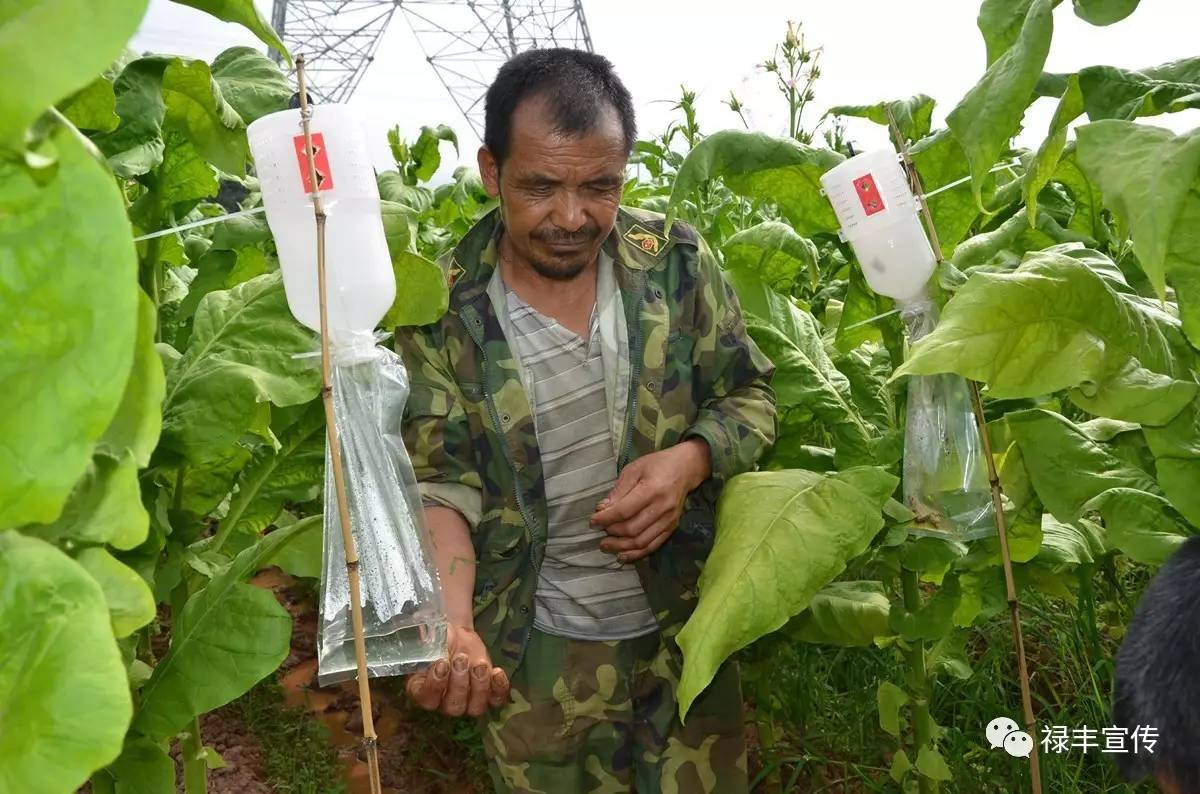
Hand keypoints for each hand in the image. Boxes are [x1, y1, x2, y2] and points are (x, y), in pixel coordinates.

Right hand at [405, 624, 508, 716]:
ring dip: (479, 686)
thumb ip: (427, 645)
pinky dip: (499, 688)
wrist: (458, 639)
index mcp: (423, 691)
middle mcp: (444, 703)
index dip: (435, 684)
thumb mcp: (431, 641)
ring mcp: (468, 702)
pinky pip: (496, 700)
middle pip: (453, 707)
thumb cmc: (440, 641)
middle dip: (459, 683)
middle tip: (461, 658)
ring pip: (475, 708)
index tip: (442, 663)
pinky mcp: (488, 695)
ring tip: (479, 663)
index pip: (427, 698)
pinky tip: (497, 672)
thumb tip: (428, 639)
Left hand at [591, 439, 710, 562]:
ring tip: (606, 545)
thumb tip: (602, 509)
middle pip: (632, 529)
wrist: (686, 469)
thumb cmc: (657, 465)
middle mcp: (662, 507)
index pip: (624, 511)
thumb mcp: (634, 469)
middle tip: (599, 531)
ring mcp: (669, 520)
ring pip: (641, 541)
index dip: (606, 519)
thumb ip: (619, 490)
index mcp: (652, 489)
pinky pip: (653, 546)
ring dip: (621, 547)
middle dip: (612, 533)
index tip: (593, 521)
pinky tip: (622, 555)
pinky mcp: (672, 527)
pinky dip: (636, 553)